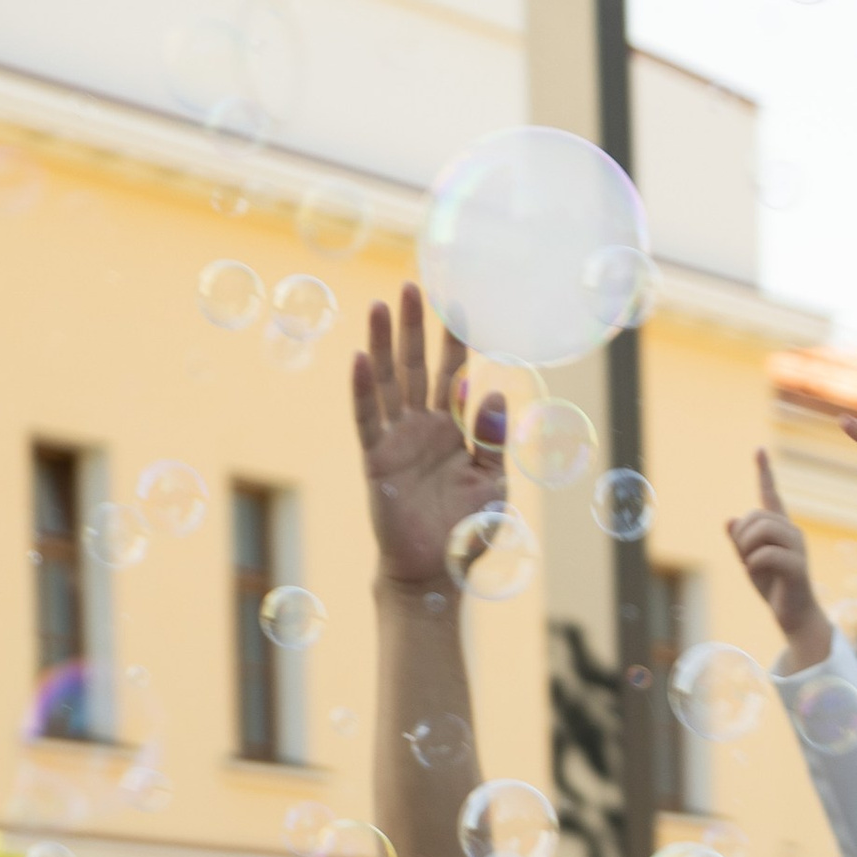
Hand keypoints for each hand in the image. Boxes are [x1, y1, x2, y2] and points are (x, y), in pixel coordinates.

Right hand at [351, 286, 508, 590]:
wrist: (435, 572)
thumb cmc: (467, 532)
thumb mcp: (492, 484)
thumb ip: (492, 439)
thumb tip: (495, 390)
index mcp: (455, 430)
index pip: (455, 375)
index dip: (455, 342)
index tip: (458, 305)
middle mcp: (424, 427)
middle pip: (417, 366)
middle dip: (414, 326)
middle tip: (411, 284)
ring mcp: (398, 440)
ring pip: (390, 382)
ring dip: (384, 343)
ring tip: (379, 305)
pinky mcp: (377, 458)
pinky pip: (368, 418)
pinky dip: (363, 388)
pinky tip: (361, 358)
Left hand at [727, 453, 828, 666]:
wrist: (794, 617)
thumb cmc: (773, 587)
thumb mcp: (750, 561)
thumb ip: (740, 542)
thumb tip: (729, 520)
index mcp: (780, 528)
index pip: (771, 495)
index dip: (764, 473)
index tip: (759, 451)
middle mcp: (792, 532)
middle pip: (756, 516)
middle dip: (742, 537)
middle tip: (745, 560)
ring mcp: (797, 547)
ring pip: (761, 530)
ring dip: (746, 549)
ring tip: (751, 566)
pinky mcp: (797, 566)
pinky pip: (767, 554)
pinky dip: (754, 564)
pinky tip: (757, 575)